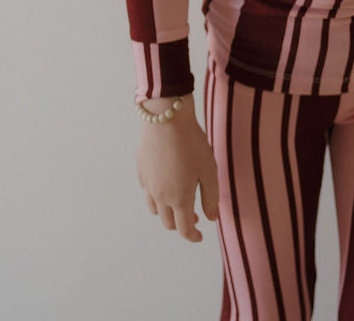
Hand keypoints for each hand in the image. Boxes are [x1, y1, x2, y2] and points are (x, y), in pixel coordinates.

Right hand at [135, 96, 220, 241]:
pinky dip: (156, 195)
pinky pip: (147, 191)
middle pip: (168, 222)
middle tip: (194, 218)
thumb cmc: (191, 143)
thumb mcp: (209, 170)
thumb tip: (211, 218)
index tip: (200, 236)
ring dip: (167, 212)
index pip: (184, 229)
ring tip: (178, 203)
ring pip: (154, 209)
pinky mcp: (141, 169)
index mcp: (179, 199)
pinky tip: (164, 185)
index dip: (192, 236)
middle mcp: (160, 196)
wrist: (166, 117)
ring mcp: (148, 183)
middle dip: (181, 225)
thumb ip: (211, 197)